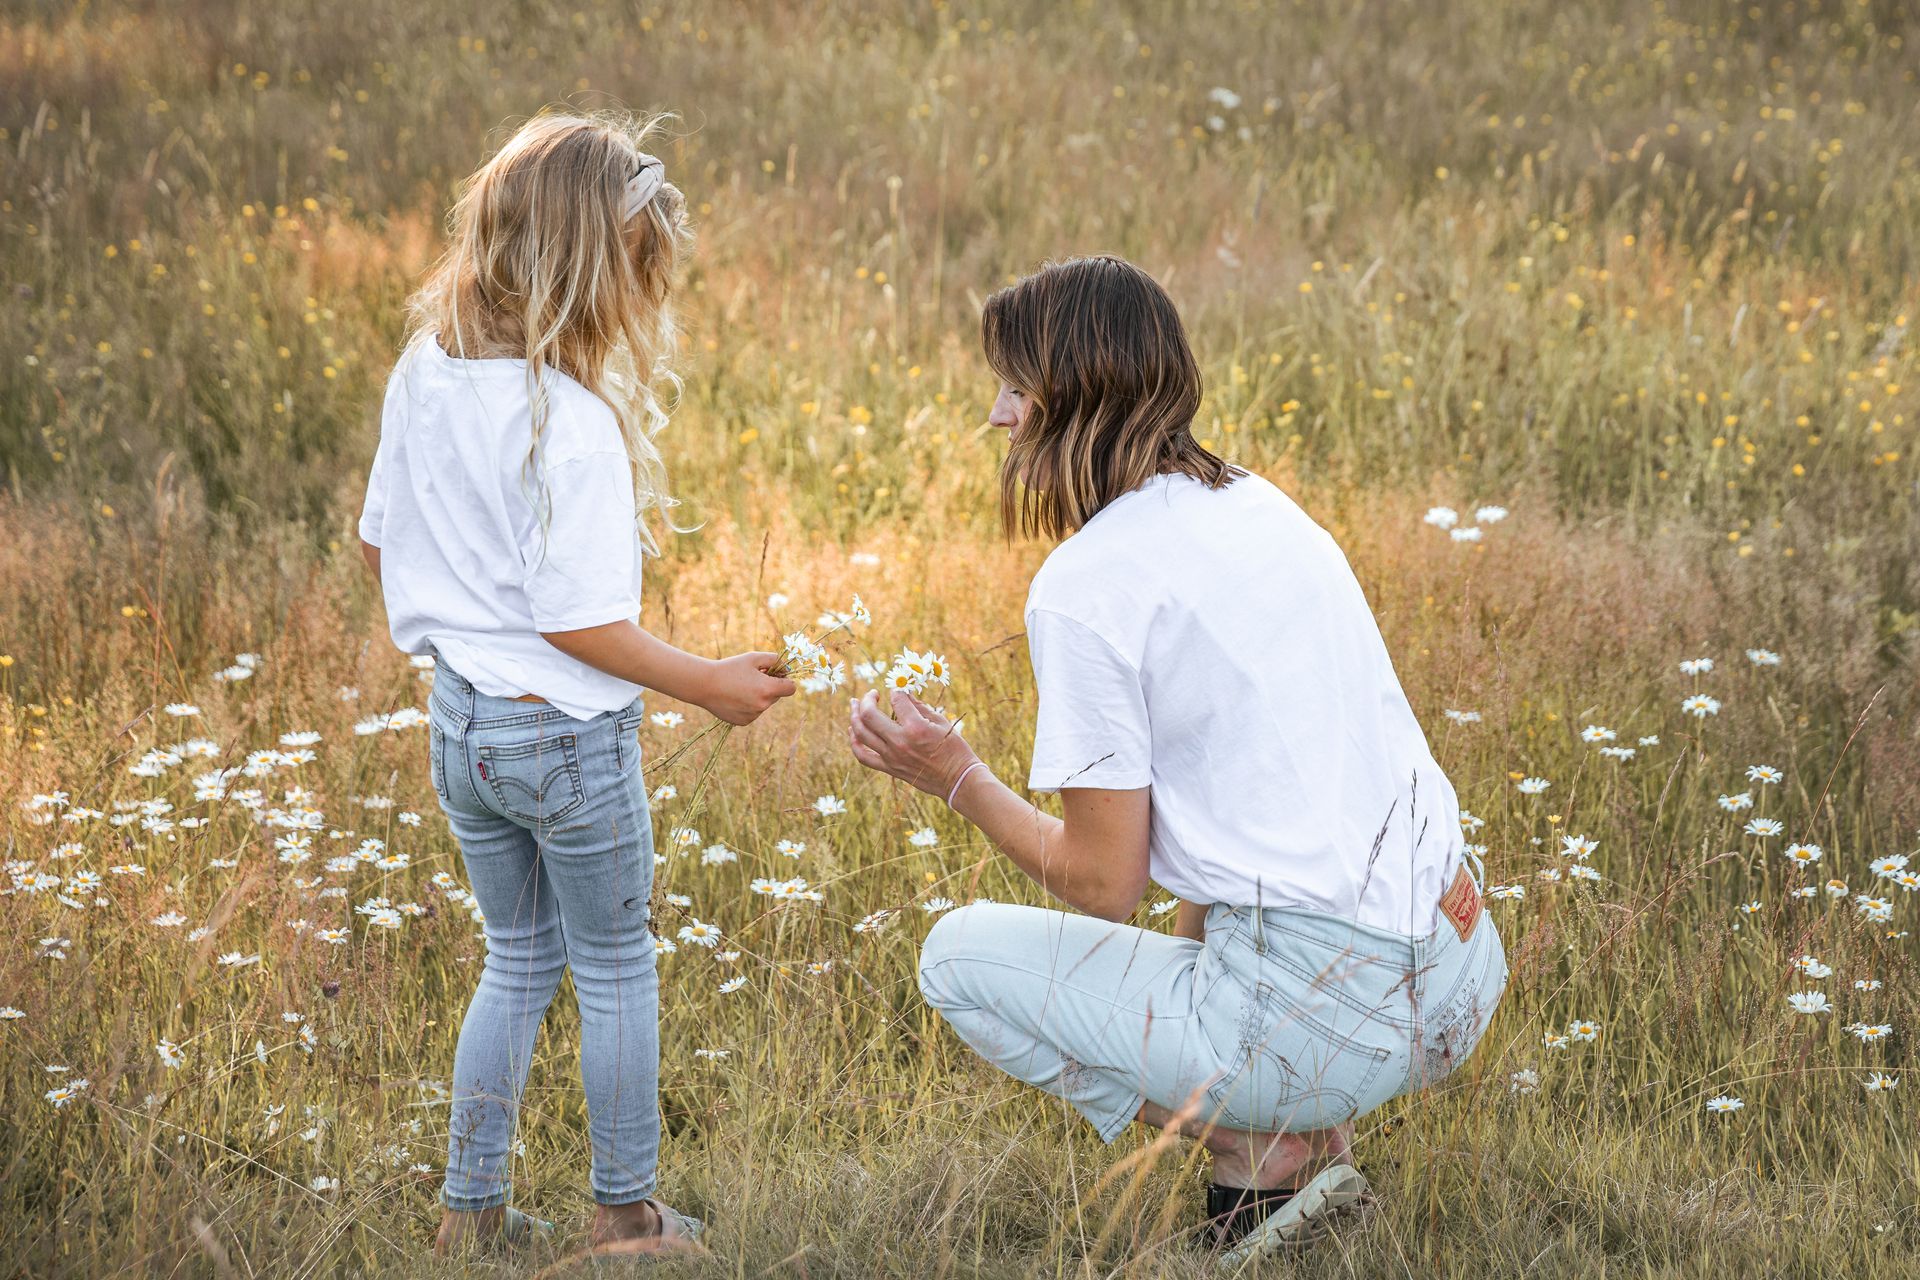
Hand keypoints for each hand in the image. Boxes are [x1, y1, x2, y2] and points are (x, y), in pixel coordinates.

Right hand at [699, 652, 796, 725]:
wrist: (704, 685)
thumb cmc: (729, 668)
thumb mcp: (753, 658)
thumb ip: (774, 659)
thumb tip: (786, 668)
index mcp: (768, 689)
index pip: (791, 688)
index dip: (786, 680)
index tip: (776, 675)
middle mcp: (763, 705)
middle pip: (776, 696)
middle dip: (770, 687)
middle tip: (753, 677)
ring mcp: (753, 715)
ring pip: (764, 704)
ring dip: (758, 696)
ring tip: (740, 687)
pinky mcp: (743, 722)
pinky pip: (753, 712)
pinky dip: (748, 705)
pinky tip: (734, 697)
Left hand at [847, 689, 979, 798]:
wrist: (957, 779)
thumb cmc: (954, 749)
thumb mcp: (941, 722)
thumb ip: (919, 707)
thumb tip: (904, 694)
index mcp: (915, 727)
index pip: (896, 700)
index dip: (896, 691)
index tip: (899, 691)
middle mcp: (899, 742)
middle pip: (869, 715)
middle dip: (867, 699)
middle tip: (872, 693)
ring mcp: (892, 757)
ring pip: (861, 733)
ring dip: (854, 716)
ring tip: (854, 704)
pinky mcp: (889, 768)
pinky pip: (863, 756)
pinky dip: (854, 742)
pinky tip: (854, 731)